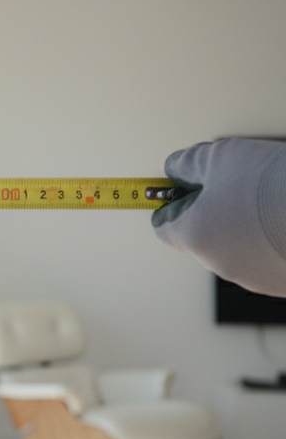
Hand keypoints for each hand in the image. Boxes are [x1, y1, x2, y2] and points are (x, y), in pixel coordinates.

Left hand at [153, 138, 285, 296]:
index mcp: (194, 236)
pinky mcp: (281, 282)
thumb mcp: (219, 157)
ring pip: (238, 248)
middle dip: (212, 211)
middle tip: (236, 185)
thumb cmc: (273, 183)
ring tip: (270, 200)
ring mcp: (253, 276)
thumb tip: (177, 169)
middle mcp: (218, 263)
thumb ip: (187, 164)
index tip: (181, 188)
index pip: (164, 226)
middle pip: (202, 236)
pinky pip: (268, 259)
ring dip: (246, 227)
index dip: (172, 203)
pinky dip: (272, 241)